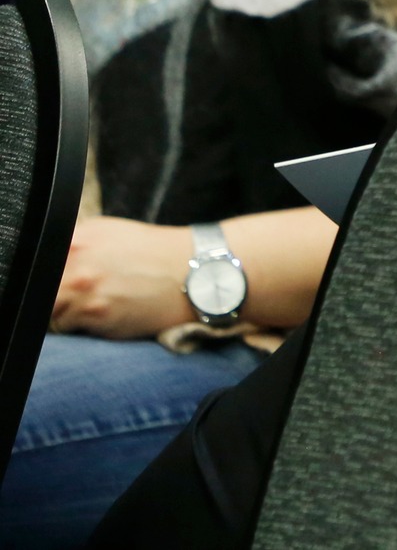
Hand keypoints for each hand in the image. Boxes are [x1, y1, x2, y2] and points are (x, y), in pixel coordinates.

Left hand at [51, 216, 198, 337]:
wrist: (196, 272)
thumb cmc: (156, 252)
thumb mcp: (112, 232)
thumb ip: (76, 242)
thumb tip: (46, 260)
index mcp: (80, 238)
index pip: (38, 262)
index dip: (44, 274)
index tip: (56, 279)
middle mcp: (78, 262)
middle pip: (38, 290)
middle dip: (52, 295)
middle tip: (77, 294)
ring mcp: (85, 290)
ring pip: (49, 312)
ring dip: (64, 312)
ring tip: (95, 304)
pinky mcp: (97, 316)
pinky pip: (69, 328)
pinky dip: (81, 326)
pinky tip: (106, 314)